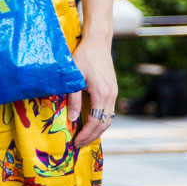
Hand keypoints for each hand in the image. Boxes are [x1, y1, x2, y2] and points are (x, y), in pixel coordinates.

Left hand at [67, 34, 116, 149]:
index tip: (75, 141)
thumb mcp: (74, 78)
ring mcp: (114, 93)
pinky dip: (101, 121)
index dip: (85, 134)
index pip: (95, 122)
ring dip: (97, 130)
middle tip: (79, 143)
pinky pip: (109, 111)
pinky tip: (92, 123)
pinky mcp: (113, 90)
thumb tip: (72, 119)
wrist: (98, 42)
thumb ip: (74, 99)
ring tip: (85, 137)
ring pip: (108, 119)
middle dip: (91, 136)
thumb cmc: (84, 57)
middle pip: (104, 124)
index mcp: (102, 94)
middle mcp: (111, 96)